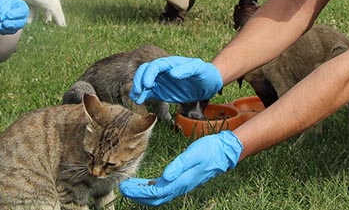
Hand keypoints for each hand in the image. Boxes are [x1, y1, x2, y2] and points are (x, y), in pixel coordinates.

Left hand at [0, 0, 29, 33]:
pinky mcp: (5, 29)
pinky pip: (5, 32)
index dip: (16, 14)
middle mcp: (19, 15)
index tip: (7, 15)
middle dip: (13, 24)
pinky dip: (1, 30)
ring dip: (6, 28)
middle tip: (4, 23)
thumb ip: (3, 6)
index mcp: (20, 5)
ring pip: (14, 29)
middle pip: (21, 23)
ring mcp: (13, 23)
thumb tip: (5, 18)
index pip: (23, 12)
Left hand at [120, 130, 242, 205]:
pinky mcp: (183, 180)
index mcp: (181, 181)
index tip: (125, 187)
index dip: (138, 192)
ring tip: (131, 186)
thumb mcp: (193, 154)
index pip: (154, 192)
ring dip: (143, 192)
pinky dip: (152, 187)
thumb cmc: (210, 150)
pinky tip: (146, 182)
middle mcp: (180, 186)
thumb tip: (164, 177)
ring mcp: (182, 184)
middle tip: (123, 188)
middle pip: (154, 198)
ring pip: (158, 194)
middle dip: (137, 195)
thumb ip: (178, 166)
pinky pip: (164, 189)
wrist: (225, 151)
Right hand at [130, 55, 221, 104]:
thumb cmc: (205, 73)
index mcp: (170, 63)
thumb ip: (187, 69)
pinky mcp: (160, 91)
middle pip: (145, 71)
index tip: (148, 84)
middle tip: (138, 91)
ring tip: (136, 98)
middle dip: (139, 80)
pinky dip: (141, 96)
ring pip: (143, 82)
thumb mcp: (199, 69)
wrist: (208, 84)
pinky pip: (147, 92)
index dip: (149, 74)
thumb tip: (172, 73)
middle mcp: (162, 71)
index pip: (155, 65)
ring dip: (137, 88)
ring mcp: (160, 81)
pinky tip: (138, 101)